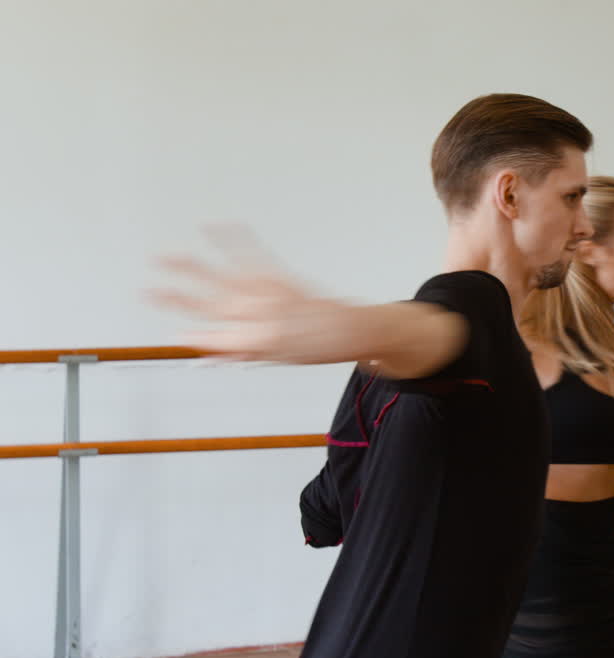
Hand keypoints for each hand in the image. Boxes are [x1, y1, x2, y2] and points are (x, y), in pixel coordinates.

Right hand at [148, 223, 340, 362]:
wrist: (350, 331)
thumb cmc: (316, 347)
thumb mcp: (275, 359)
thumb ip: (239, 351)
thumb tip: (208, 349)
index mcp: (254, 342)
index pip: (211, 339)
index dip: (191, 337)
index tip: (172, 335)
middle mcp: (256, 315)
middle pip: (206, 305)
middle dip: (174, 299)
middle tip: (146, 292)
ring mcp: (266, 292)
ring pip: (219, 277)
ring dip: (190, 266)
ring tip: (165, 256)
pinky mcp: (278, 275)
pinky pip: (251, 254)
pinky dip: (234, 238)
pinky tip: (216, 225)